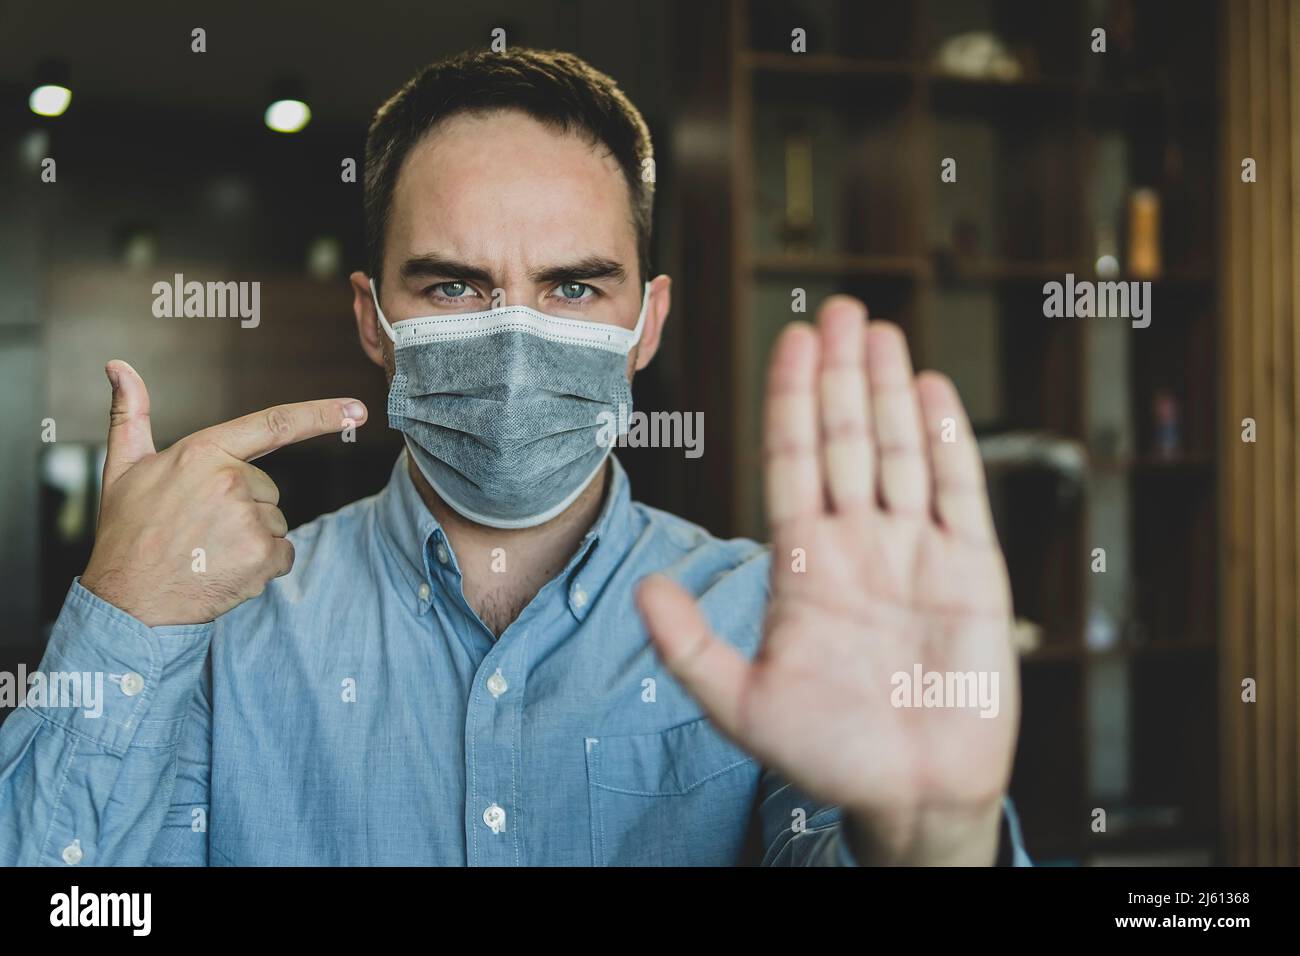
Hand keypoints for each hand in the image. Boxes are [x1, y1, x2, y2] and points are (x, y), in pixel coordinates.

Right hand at [80, 360, 366, 626]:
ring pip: (275, 522)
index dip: (321, 414)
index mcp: (204, 452)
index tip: (357, 408)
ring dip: (251, 537)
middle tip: (200, 527)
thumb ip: (131, 414)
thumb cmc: (129, 534)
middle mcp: (231, 481)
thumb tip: (120, 366)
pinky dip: (263, 564)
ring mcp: (249, 519)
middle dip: (244, 506)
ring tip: (207, 549)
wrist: (129, 602)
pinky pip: (283, 553)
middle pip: (268, 488)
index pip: (274, 424)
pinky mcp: (262, 555)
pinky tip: (225, 568)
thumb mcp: (122, 468)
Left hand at [636, 297, 1017, 864]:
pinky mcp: (972, 571)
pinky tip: (932, 390)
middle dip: (840, 374)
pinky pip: (960, 492)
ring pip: (901, 450)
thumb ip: (691, 646)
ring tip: (880, 331)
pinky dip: (949, 440)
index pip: (791, 460)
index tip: (791, 340)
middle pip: (845, 439)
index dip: (791, 399)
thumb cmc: (826, 755)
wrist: (912, 795)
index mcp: (803, 562)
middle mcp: (858, 544)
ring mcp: (915, 552)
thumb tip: (640, 589)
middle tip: (839, 309)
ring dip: (890, 390)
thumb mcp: (741, 704)